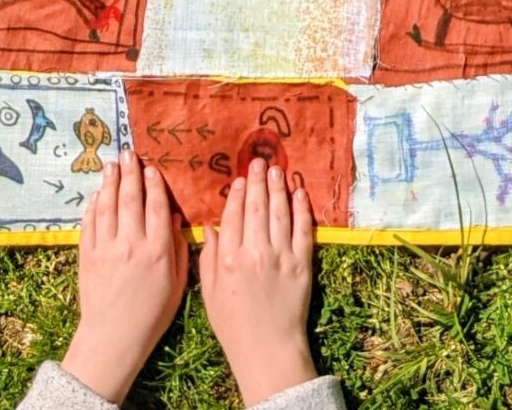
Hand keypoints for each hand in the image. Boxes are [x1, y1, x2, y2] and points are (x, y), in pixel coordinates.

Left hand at [61, 153, 186, 403]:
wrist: (113, 337)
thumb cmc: (152, 314)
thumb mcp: (177, 284)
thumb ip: (180, 249)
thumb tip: (178, 219)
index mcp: (158, 250)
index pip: (157, 206)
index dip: (154, 184)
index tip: (153, 168)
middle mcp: (131, 244)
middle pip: (130, 199)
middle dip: (130, 173)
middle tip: (129, 153)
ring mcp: (106, 249)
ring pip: (107, 206)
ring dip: (109, 182)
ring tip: (111, 165)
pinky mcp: (87, 257)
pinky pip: (89, 224)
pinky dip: (93, 206)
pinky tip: (97, 195)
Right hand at [199, 161, 321, 403]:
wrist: (267, 348)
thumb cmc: (233, 325)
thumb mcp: (209, 293)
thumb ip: (208, 259)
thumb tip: (211, 228)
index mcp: (228, 260)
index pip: (233, 217)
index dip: (237, 194)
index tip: (240, 179)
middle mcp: (254, 253)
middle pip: (257, 208)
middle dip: (257, 182)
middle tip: (259, 162)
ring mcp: (281, 256)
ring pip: (280, 213)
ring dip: (278, 189)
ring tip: (277, 170)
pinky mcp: (302, 264)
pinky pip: (303, 230)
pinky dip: (302, 209)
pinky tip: (299, 194)